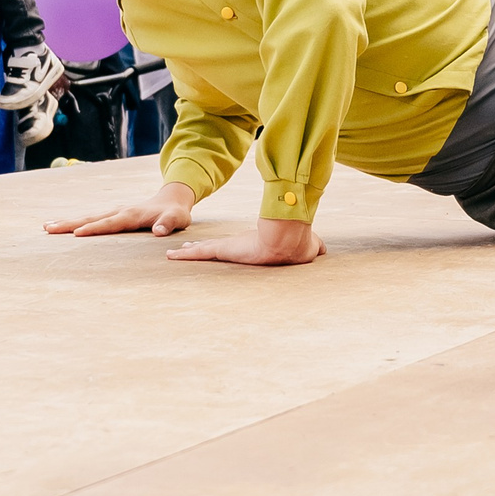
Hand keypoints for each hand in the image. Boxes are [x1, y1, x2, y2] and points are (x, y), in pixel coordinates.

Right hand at [46, 182, 195, 238]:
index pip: (109, 223)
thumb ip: (168, 224)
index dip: (94, 228)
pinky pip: (91, 219)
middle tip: (48, 228)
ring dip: (68, 222)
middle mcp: (119, 211)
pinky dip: (76, 223)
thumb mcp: (176, 219)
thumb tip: (158, 231)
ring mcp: (114, 212)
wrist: (172, 200)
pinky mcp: (113, 215)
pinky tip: (64, 227)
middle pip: (90, 218)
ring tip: (47, 227)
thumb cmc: (175, 214)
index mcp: (131, 215)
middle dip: (70, 224)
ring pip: (87, 217)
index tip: (77, 234)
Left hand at [166, 216, 325, 265]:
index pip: (238, 245)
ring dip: (188, 252)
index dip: (227, 247)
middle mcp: (240, 244)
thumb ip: (313, 246)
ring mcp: (230, 246)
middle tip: (188, 248)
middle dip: (202, 248)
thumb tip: (323, 249)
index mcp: (256, 245)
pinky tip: (171, 256)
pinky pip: (199, 252)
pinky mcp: (223, 249)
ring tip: (173, 254)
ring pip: (203, 249)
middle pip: (215, 246)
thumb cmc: (297, 243)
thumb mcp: (308, 247)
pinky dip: (184, 255)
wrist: (288, 239)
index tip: (220, 247)